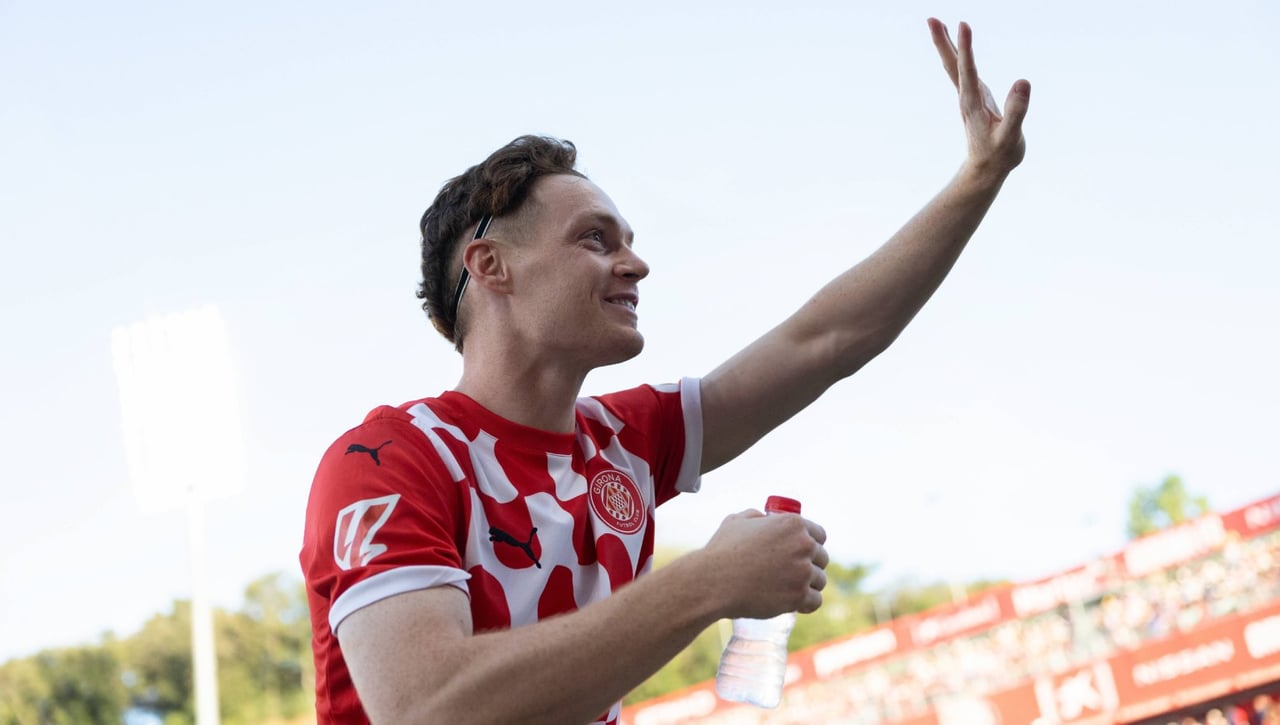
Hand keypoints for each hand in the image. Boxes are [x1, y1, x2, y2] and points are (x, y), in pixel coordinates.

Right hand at [702, 509, 828, 618]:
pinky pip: (815, 601)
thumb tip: (763, 518)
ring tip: (792, 588)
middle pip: (822, 558)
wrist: (713, 582)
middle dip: (811, 564)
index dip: (812, 543)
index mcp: (793, 524)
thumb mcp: (737, 522)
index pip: (820, 534)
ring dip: (809, 585)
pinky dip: (807, 603)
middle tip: (796, 572)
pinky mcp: (798, 596)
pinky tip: (798, 603)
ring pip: (820, 581)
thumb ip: (756, 517)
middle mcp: (803, 545)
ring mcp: (802, 572)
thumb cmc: (722, 550)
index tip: (805, 552)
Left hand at [928, 18, 1029, 180]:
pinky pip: (964, 72)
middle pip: (952, 64)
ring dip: (947, 45)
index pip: (967, 71)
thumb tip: (1022, 82)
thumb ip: (1016, 110)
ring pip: (955, 66)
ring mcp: (969, 97)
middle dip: (942, 41)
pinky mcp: (975, 99)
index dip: (966, 48)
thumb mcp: (1011, 135)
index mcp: (973, 103)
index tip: (963, 24)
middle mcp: (966, 97)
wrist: (987, 169)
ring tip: (938, 24)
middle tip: (931, 19)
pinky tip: (961, 49)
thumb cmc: (999, 155)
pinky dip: (960, 56)